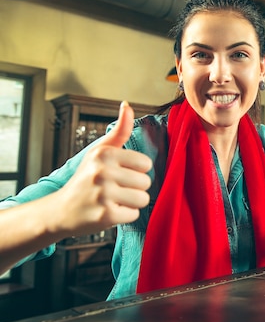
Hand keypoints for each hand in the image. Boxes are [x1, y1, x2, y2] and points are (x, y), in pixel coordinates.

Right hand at [50, 101, 151, 236]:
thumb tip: (127, 105)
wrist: (61, 210)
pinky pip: (134, 215)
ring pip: (143, 199)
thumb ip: (119, 130)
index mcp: (104, 155)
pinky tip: (109, 211)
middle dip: (134, 188)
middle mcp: (103, 172)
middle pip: (146, 182)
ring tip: (114, 200)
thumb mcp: (99, 151)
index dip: (136, 171)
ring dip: (132, 203)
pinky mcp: (105, 215)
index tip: (120, 173)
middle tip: (115, 189)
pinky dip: (125, 215)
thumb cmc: (85, 178)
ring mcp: (104, 195)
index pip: (146, 163)